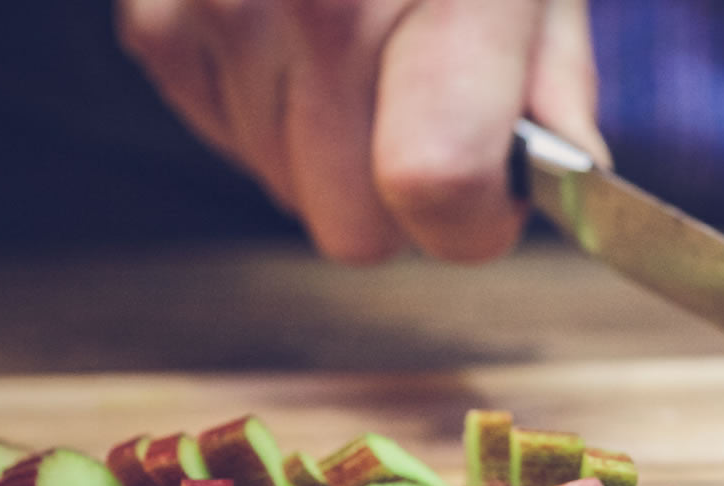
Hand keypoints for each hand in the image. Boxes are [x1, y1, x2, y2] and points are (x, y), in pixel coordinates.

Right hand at [115, 0, 607, 262]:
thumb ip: (555, 81)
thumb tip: (566, 183)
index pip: (436, 185)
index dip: (474, 223)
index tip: (491, 201)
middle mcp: (316, 3)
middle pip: (352, 224)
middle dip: (402, 201)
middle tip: (427, 121)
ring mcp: (221, 10)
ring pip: (286, 191)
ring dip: (332, 150)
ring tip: (360, 47)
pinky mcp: (157, 21)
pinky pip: (226, 139)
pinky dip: (270, 112)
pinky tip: (299, 36)